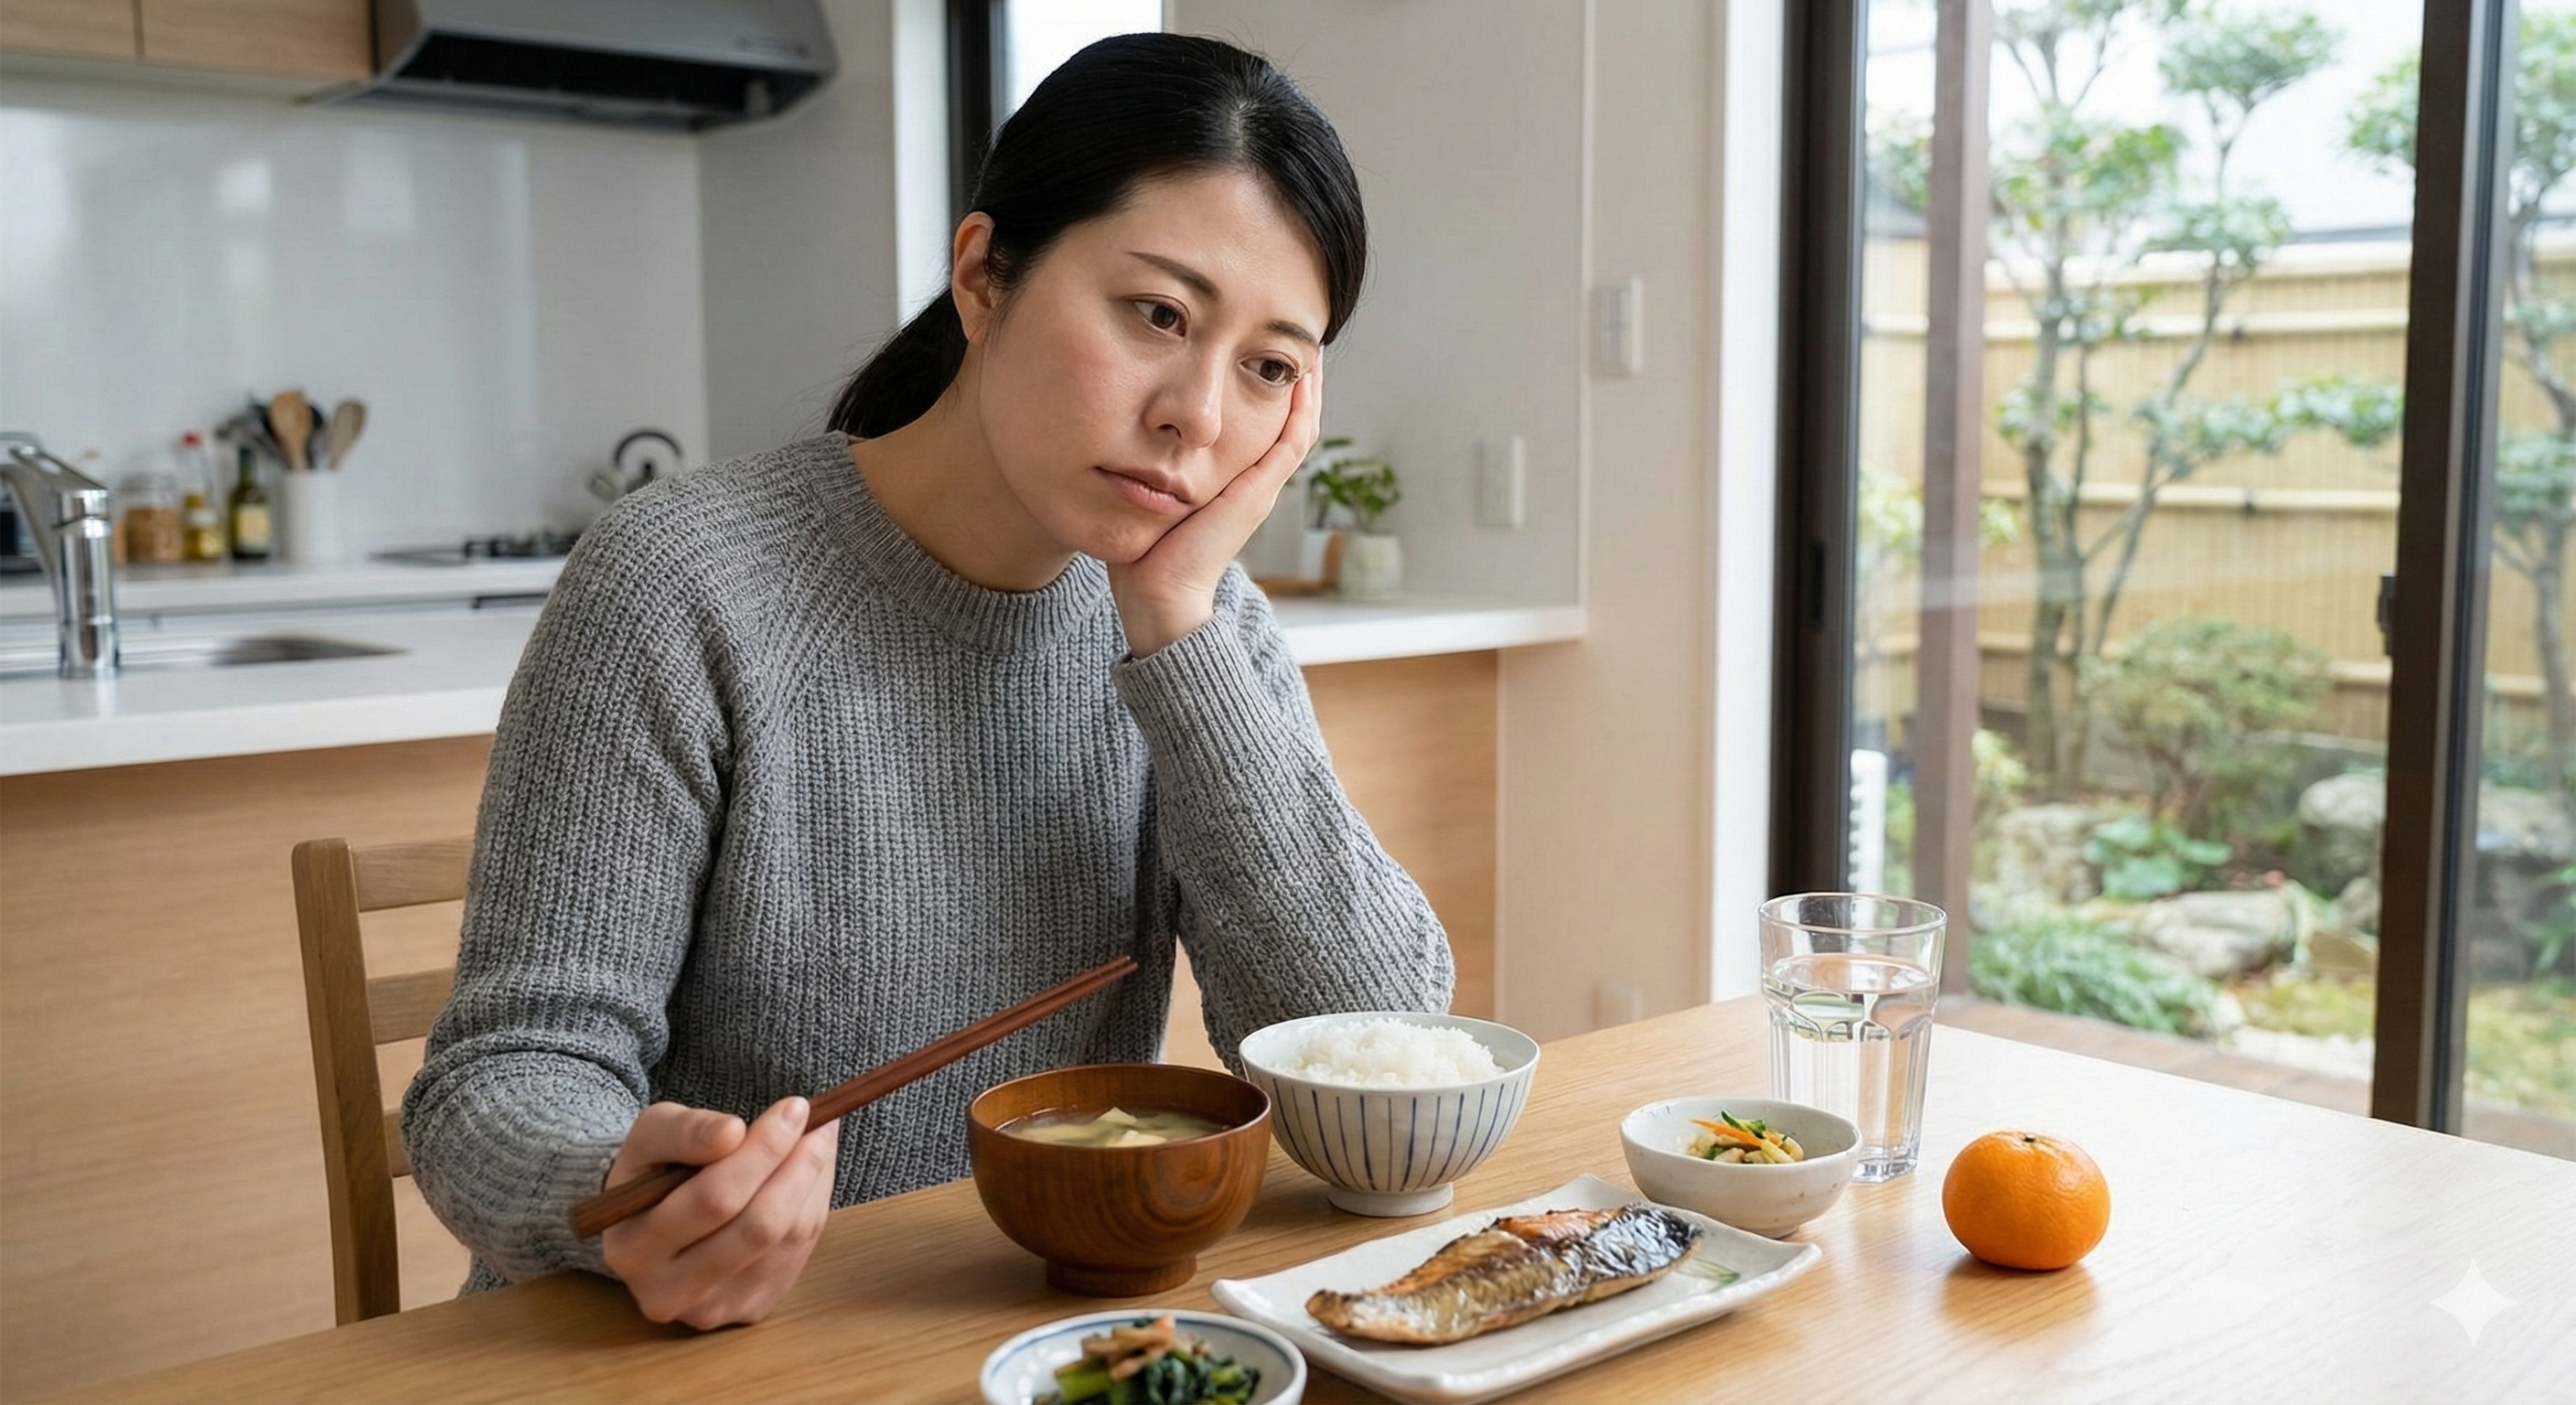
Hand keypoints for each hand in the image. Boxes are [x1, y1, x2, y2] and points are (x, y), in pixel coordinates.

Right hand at [598, 1097, 839, 1328]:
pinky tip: (812, 1173)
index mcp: (633, 1248)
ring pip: (785, 1240)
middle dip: (797, 1166)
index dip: (761, 1151)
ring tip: (819, 1139)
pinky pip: (799, 1253)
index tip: (795, 1108)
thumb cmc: (653, 1170)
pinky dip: (814, 1205)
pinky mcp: (750, 1308)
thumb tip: (733, 1132)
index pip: (712, 1199)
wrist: (653, 1219)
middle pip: (756, 1227)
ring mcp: (714, 1308)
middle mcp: (668, 1292)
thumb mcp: (652, 1135)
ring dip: (813, 1182)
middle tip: (819, 1122)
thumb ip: (685, 1130)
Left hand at [1108, 365, 1323, 656]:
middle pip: (1290, 420)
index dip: (1267, 388)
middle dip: (1294, 377)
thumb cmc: (1144, 552)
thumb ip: (1148, 465)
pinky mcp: (1259, 493)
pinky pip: (1293, 442)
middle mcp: (1254, 483)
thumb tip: (1118, 431)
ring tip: (1310, 345)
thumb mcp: (1149, 493)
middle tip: (1300, 337)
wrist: (1159, 593)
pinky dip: (1302, 409)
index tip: (1262, 348)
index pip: (1263, 426)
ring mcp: (1261, 488)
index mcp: (1232, 483)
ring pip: (1299, 426)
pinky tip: (1303, 377)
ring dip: (1307, 386)